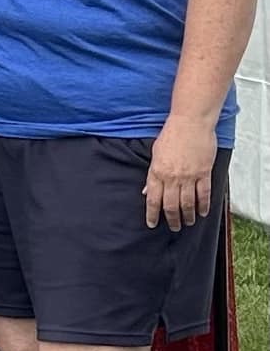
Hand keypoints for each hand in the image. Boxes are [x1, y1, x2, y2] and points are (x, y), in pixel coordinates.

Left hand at [143, 115, 216, 230]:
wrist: (190, 123)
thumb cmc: (171, 135)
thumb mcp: (155, 154)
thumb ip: (152, 174)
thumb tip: (147, 191)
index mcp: (157, 173)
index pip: (153, 200)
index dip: (152, 214)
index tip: (151, 224)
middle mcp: (172, 178)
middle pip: (171, 205)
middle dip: (172, 219)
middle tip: (174, 227)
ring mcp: (189, 177)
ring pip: (188, 203)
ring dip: (188, 215)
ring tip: (188, 222)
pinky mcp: (204, 173)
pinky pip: (204, 194)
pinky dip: (203, 205)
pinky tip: (203, 212)